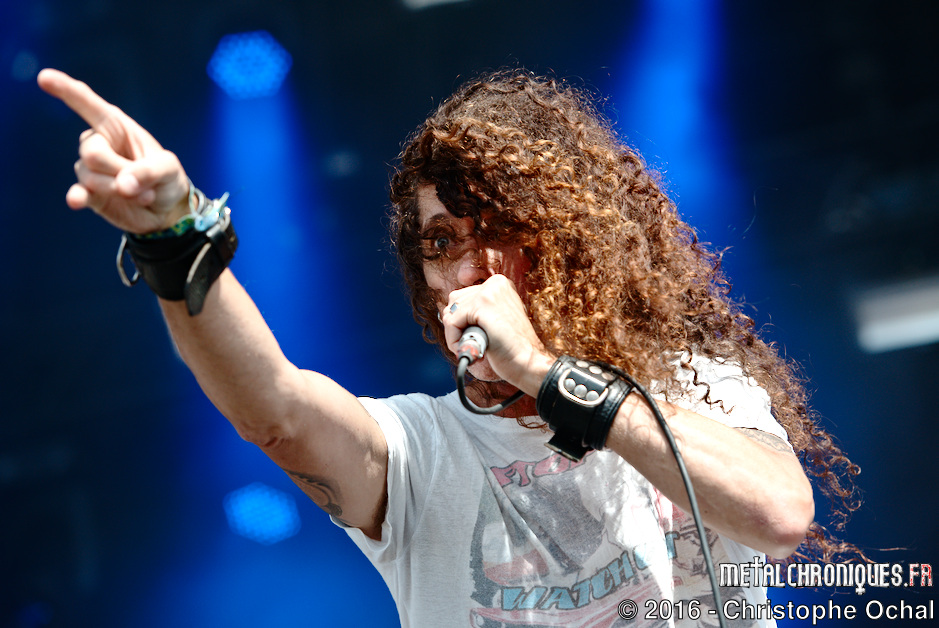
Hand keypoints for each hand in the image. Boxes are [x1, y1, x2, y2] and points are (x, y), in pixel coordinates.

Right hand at [38, 68, 189, 233]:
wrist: (167, 209)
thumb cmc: (167, 178)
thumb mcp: (169, 169)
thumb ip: (149, 172)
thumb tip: (122, 185)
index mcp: (116, 126)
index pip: (88, 104)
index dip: (66, 90)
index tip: (44, 77)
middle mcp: (98, 144)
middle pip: (92, 154)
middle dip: (120, 170)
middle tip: (145, 183)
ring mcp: (91, 170)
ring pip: (90, 177)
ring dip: (121, 189)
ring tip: (144, 195)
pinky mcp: (90, 194)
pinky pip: (79, 194)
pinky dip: (78, 197)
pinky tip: (76, 201)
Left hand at [439, 275, 553, 395]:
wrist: (529, 362)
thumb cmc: (513, 348)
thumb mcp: (495, 321)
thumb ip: (476, 311)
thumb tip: (448, 312)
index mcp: (499, 285)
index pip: (462, 297)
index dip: (462, 321)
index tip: (473, 335)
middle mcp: (495, 283)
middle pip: (454, 302)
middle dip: (457, 327)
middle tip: (473, 343)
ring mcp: (489, 292)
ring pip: (451, 313)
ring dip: (455, 335)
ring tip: (474, 347)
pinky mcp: (482, 304)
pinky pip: (452, 322)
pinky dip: (454, 340)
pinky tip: (470, 349)